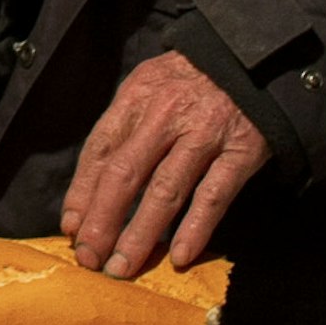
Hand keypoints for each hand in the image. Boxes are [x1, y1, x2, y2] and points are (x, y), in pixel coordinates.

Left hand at [60, 51, 270, 279]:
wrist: (253, 57)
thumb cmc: (192, 78)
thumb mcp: (150, 85)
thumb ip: (124, 126)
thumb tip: (91, 184)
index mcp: (137, 96)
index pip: (100, 149)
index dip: (82, 192)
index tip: (72, 226)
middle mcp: (166, 114)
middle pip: (125, 174)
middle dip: (102, 220)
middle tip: (89, 257)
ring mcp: (205, 133)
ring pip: (165, 190)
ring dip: (140, 234)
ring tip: (122, 267)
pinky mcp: (241, 151)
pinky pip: (213, 196)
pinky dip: (195, 228)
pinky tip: (179, 257)